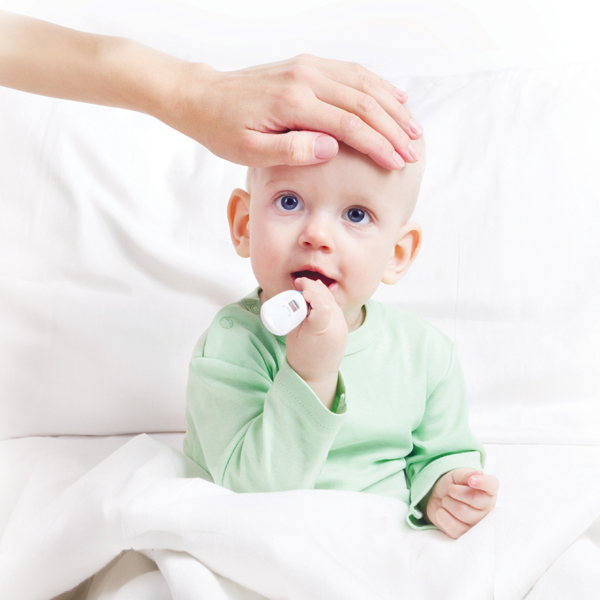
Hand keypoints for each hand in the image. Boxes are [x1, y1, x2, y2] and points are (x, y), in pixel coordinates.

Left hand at [166, 54, 421, 169]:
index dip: (378, 145)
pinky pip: (351, 72)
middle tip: (413, 152)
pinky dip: (377, 86)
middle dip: (394, 128)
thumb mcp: (249, 151)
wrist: (205, 97)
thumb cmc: (224, 129)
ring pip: (364, 83)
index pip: (349, 125)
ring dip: (392, 106)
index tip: (398, 164)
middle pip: (364, 101)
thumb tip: (332, 149)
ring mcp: (309, 67)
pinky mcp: (308, 65)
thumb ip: (291, 150)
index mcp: (293, 103)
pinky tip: (394, 99)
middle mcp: (306, 77)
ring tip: (413, 129)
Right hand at [285, 278, 347, 408]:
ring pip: (332, 299)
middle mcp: (336, 328)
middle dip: (311, 287)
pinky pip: (335, 305)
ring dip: (318, 290)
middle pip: (327, 298)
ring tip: (304, 287)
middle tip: (298, 283)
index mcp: (321, 332)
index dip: (310, 294)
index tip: (298, 291)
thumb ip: (297, 313)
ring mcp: (343, 327)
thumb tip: (299, 294)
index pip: (322, 305)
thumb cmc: (301, 356)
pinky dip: (324, 297)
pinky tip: (315, 294)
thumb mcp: (293, 334)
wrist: (318, 374)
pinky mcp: (344, 325)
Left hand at [425, 468, 498, 538]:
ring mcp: (478, 524)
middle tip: (450, 490)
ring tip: (447, 501)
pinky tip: (442, 511)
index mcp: (488, 491)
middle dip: (456, 491)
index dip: (482, 482)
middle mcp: (487, 508)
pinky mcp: (465, 535)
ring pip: (462, 512)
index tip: (470, 481)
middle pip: (474, 499)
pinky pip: (455, 528)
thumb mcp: (457, 475)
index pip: (492, 485)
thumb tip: (478, 474)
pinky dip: (443, 516)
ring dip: (448, 503)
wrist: (438, 498)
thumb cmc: (453, 485)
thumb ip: (467, 475)